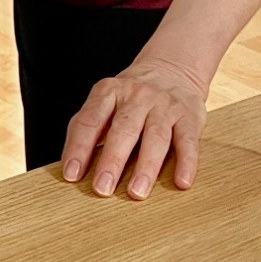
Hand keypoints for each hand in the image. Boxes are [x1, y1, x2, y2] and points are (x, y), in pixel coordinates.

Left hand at [60, 60, 208, 199]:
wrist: (172, 69)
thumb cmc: (131, 97)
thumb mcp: (105, 101)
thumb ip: (89, 127)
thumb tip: (73, 167)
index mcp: (108, 92)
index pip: (89, 121)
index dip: (78, 148)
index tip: (71, 175)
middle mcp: (136, 96)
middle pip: (123, 130)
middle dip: (112, 161)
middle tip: (102, 189)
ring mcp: (164, 106)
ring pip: (155, 137)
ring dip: (146, 167)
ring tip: (137, 192)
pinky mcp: (189, 116)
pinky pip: (188, 141)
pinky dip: (186, 162)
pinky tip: (181, 182)